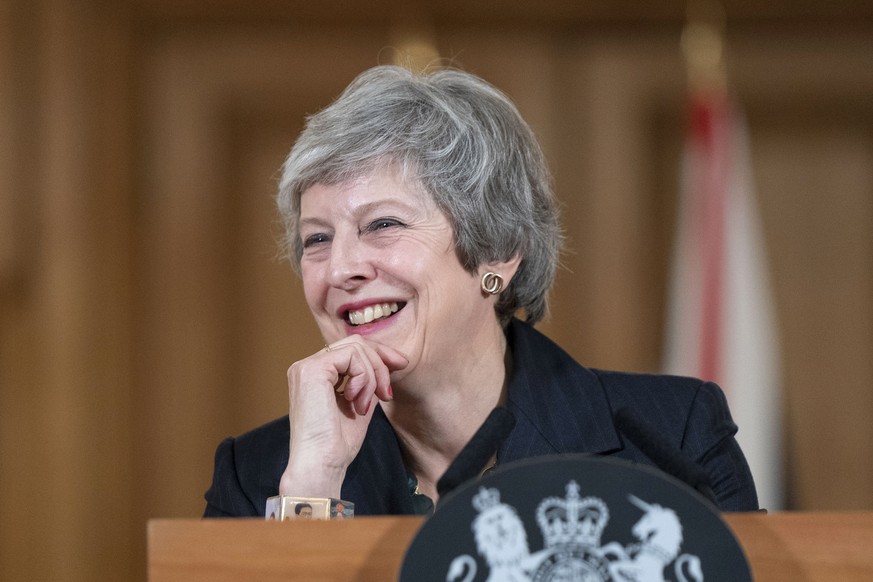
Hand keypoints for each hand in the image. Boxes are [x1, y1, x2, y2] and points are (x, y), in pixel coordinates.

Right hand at [279, 335, 407, 497]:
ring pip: (356, 348)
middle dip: (381, 364)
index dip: (379, 355)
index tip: (401, 366)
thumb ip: (367, 383)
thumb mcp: (359, 405)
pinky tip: (357, 400)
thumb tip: (387, 364)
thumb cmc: (337, 445)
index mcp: (315, 375)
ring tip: (366, 405)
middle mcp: (306, 367)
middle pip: (355, 344)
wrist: (321, 465)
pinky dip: (364, 377)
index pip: (350, 350)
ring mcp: (306, 366)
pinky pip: (351, 356)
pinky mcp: (312, 369)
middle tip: (387, 393)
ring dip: (372, 376)